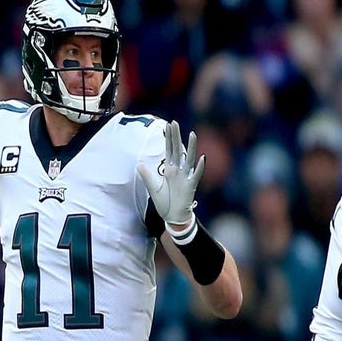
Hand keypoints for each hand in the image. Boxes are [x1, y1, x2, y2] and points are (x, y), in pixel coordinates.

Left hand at [138, 120, 204, 237]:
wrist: (173, 217)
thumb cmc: (165, 203)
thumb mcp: (153, 188)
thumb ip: (147, 176)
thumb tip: (139, 164)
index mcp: (170, 171)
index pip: (169, 151)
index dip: (168, 138)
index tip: (168, 125)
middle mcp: (179, 172)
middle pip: (178, 150)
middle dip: (176, 137)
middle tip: (175, 123)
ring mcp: (186, 178)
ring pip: (189, 159)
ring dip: (191, 147)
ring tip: (192, 134)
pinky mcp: (191, 186)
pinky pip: (196, 175)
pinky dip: (200, 167)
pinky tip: (203, 158)